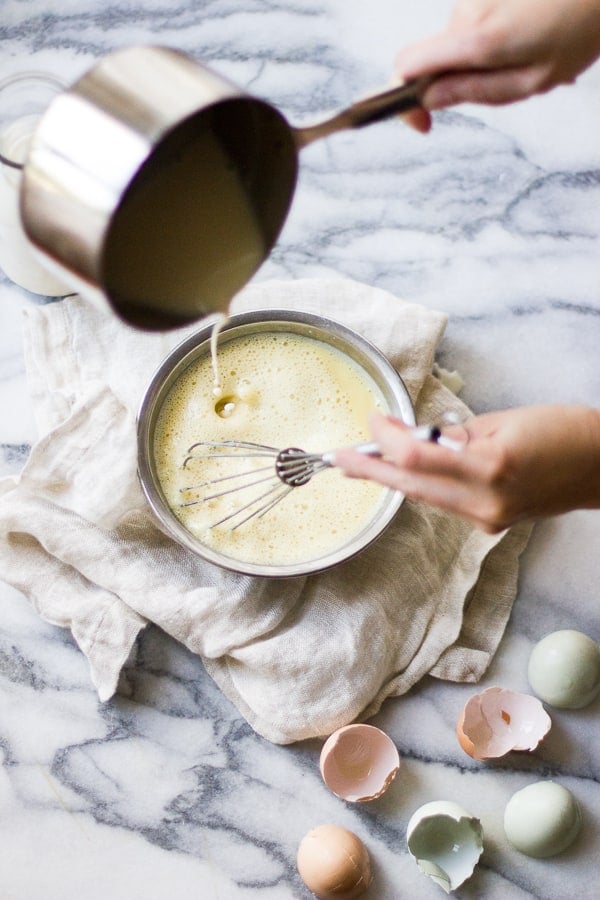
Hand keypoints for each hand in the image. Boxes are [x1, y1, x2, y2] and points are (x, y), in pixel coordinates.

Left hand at [333, 405, 599, 532]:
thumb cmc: (563, 432)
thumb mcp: (504, 421)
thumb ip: (455, 434)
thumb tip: (414, 438)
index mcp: (490, 466)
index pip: (415, 457)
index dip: (385, 440)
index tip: (374, 422)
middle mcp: (484, 501)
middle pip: (409, 487)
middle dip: (371, 471)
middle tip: (340, 459)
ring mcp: (487, 519)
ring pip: (424, 498)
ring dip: (395, 478)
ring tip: (366, 460)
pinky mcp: (491, 526)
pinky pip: (446, 504)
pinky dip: (426, 485)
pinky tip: (414, 471)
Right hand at [396, 0, 599, 131]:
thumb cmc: (581, 28)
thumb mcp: (534, 79)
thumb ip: (477, 91)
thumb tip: (430, 99)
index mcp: (478, 40)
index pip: (407, 65)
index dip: (403, 97)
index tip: (420, 119)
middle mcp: (468, 10)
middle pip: (436, 57)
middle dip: (461, 76)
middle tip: (510, 77)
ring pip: (459, 39)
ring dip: (485, 53)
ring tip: (533, 46)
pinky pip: (477, 19)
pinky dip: (497, 32)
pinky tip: (533, 28)